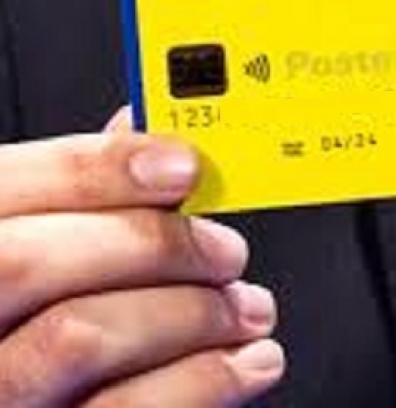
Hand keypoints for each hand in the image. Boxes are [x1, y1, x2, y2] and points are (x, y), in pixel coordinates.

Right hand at [0, 111, 283, 406]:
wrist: (41, 392)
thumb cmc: (40, 314)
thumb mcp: (37, 240)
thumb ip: (80, 196)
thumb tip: (150, 138)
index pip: (4, 188)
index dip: (101, 168)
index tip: (184, 165)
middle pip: (31, 259)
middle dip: (152, 243)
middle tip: (227, 251)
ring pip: (78, 337)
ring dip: (191, 313)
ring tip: (246, 309)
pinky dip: (205, 381)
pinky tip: (247, 363)